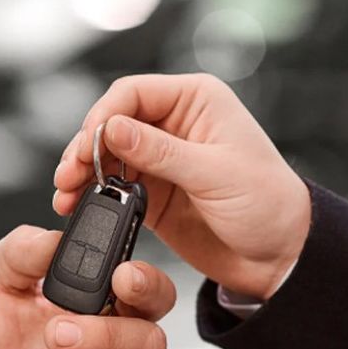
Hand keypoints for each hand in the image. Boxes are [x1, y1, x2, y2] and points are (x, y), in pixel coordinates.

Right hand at [53, 73, 310, 299]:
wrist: (282, 256)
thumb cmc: (269, 205)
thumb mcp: (215, 174)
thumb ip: (161, 152)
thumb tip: (112, 129)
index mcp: (198, 100)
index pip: (133, 93)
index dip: (104, 116)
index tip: (88, 146)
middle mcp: (176, 123)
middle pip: (112, 122)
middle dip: (85, 147)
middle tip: (69, 175)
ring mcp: (162, 159)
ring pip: (106, 155)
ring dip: (83, 172)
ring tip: (66, 194)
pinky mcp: (153, 192)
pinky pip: (113, 186)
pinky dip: (93, 195)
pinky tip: (78, 206)